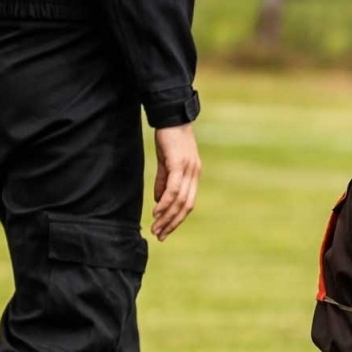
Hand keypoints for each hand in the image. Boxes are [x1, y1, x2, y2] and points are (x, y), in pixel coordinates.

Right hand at [152, 123, 200, 240]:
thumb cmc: (168, 138)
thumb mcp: (165, 162)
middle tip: (160, 236)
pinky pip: (174, 188)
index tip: (165, 231)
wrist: (170, 116)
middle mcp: (194, 174)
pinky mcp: (179, 164)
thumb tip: (160, 201)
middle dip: (173, 223)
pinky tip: (157, 211)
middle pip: (186, 206)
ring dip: (167, 217)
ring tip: (156, 227)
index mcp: (193, 175)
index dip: (177, 219)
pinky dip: (166, 202)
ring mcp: (189, 170)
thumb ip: (164, 181)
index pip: (188, 203)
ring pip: (180, 200)